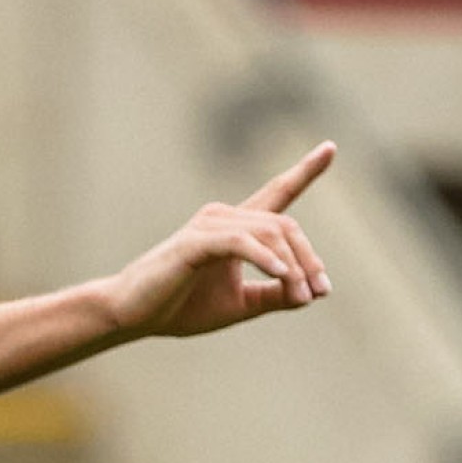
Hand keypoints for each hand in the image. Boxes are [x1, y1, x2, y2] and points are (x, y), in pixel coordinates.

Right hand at [104, 142, 334, 339]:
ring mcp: (209, 225)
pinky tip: (281, 275)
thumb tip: (309, 293)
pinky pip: (241, 243)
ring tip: (301, 296)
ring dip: (292, 266)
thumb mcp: (237, 305)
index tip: (330, 148)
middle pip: (284, 225)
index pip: (276, 193)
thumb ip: (272, 295)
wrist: (131, 315)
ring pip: (269, 233)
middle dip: (308, 258)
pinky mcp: (196, 241)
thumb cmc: (177, 307)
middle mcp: (224, 217)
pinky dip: (265, 258)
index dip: (304, 171)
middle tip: (319, 292)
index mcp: (235, 228)